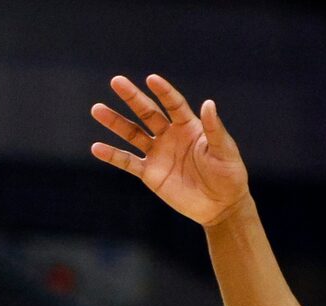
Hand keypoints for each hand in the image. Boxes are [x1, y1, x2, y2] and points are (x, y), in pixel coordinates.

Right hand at [90, 74, 249, 226]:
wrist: (221, 206)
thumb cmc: (229, 176)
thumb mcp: (225, 152)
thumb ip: (215, 130)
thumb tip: (209, 103)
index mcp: (188, 126)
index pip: (173, 104)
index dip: (163, 92)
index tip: (151, 79)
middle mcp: (170, 135)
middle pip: (147, 113)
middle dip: (132, 98)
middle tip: (116, 81)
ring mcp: (158, 153)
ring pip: (133, 134)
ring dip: (116, 122)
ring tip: (97, 110)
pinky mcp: (151, 174)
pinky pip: (129, 162)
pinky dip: (113, 156)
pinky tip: (96, 148)